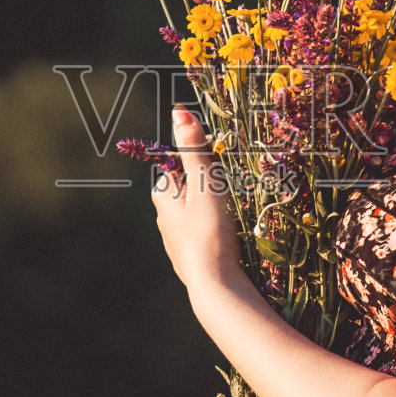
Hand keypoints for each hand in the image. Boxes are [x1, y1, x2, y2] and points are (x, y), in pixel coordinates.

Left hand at [151, 106, 242, 290]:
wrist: (214, 285)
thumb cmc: (210, 232)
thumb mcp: (205, 184)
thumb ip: (194, 148)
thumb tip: (179, 111)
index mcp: (163, 193)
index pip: (185, 163)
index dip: (208, 162)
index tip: (225, 170)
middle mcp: (163, 215)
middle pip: (193, 187)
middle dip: (215, 187)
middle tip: (231, 198)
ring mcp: (175, 238)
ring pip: (200, 211)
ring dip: (218, 210)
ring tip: (232, 220)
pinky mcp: (188, 257)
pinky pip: (204, 233)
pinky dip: (216, 231)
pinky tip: (228, 240)